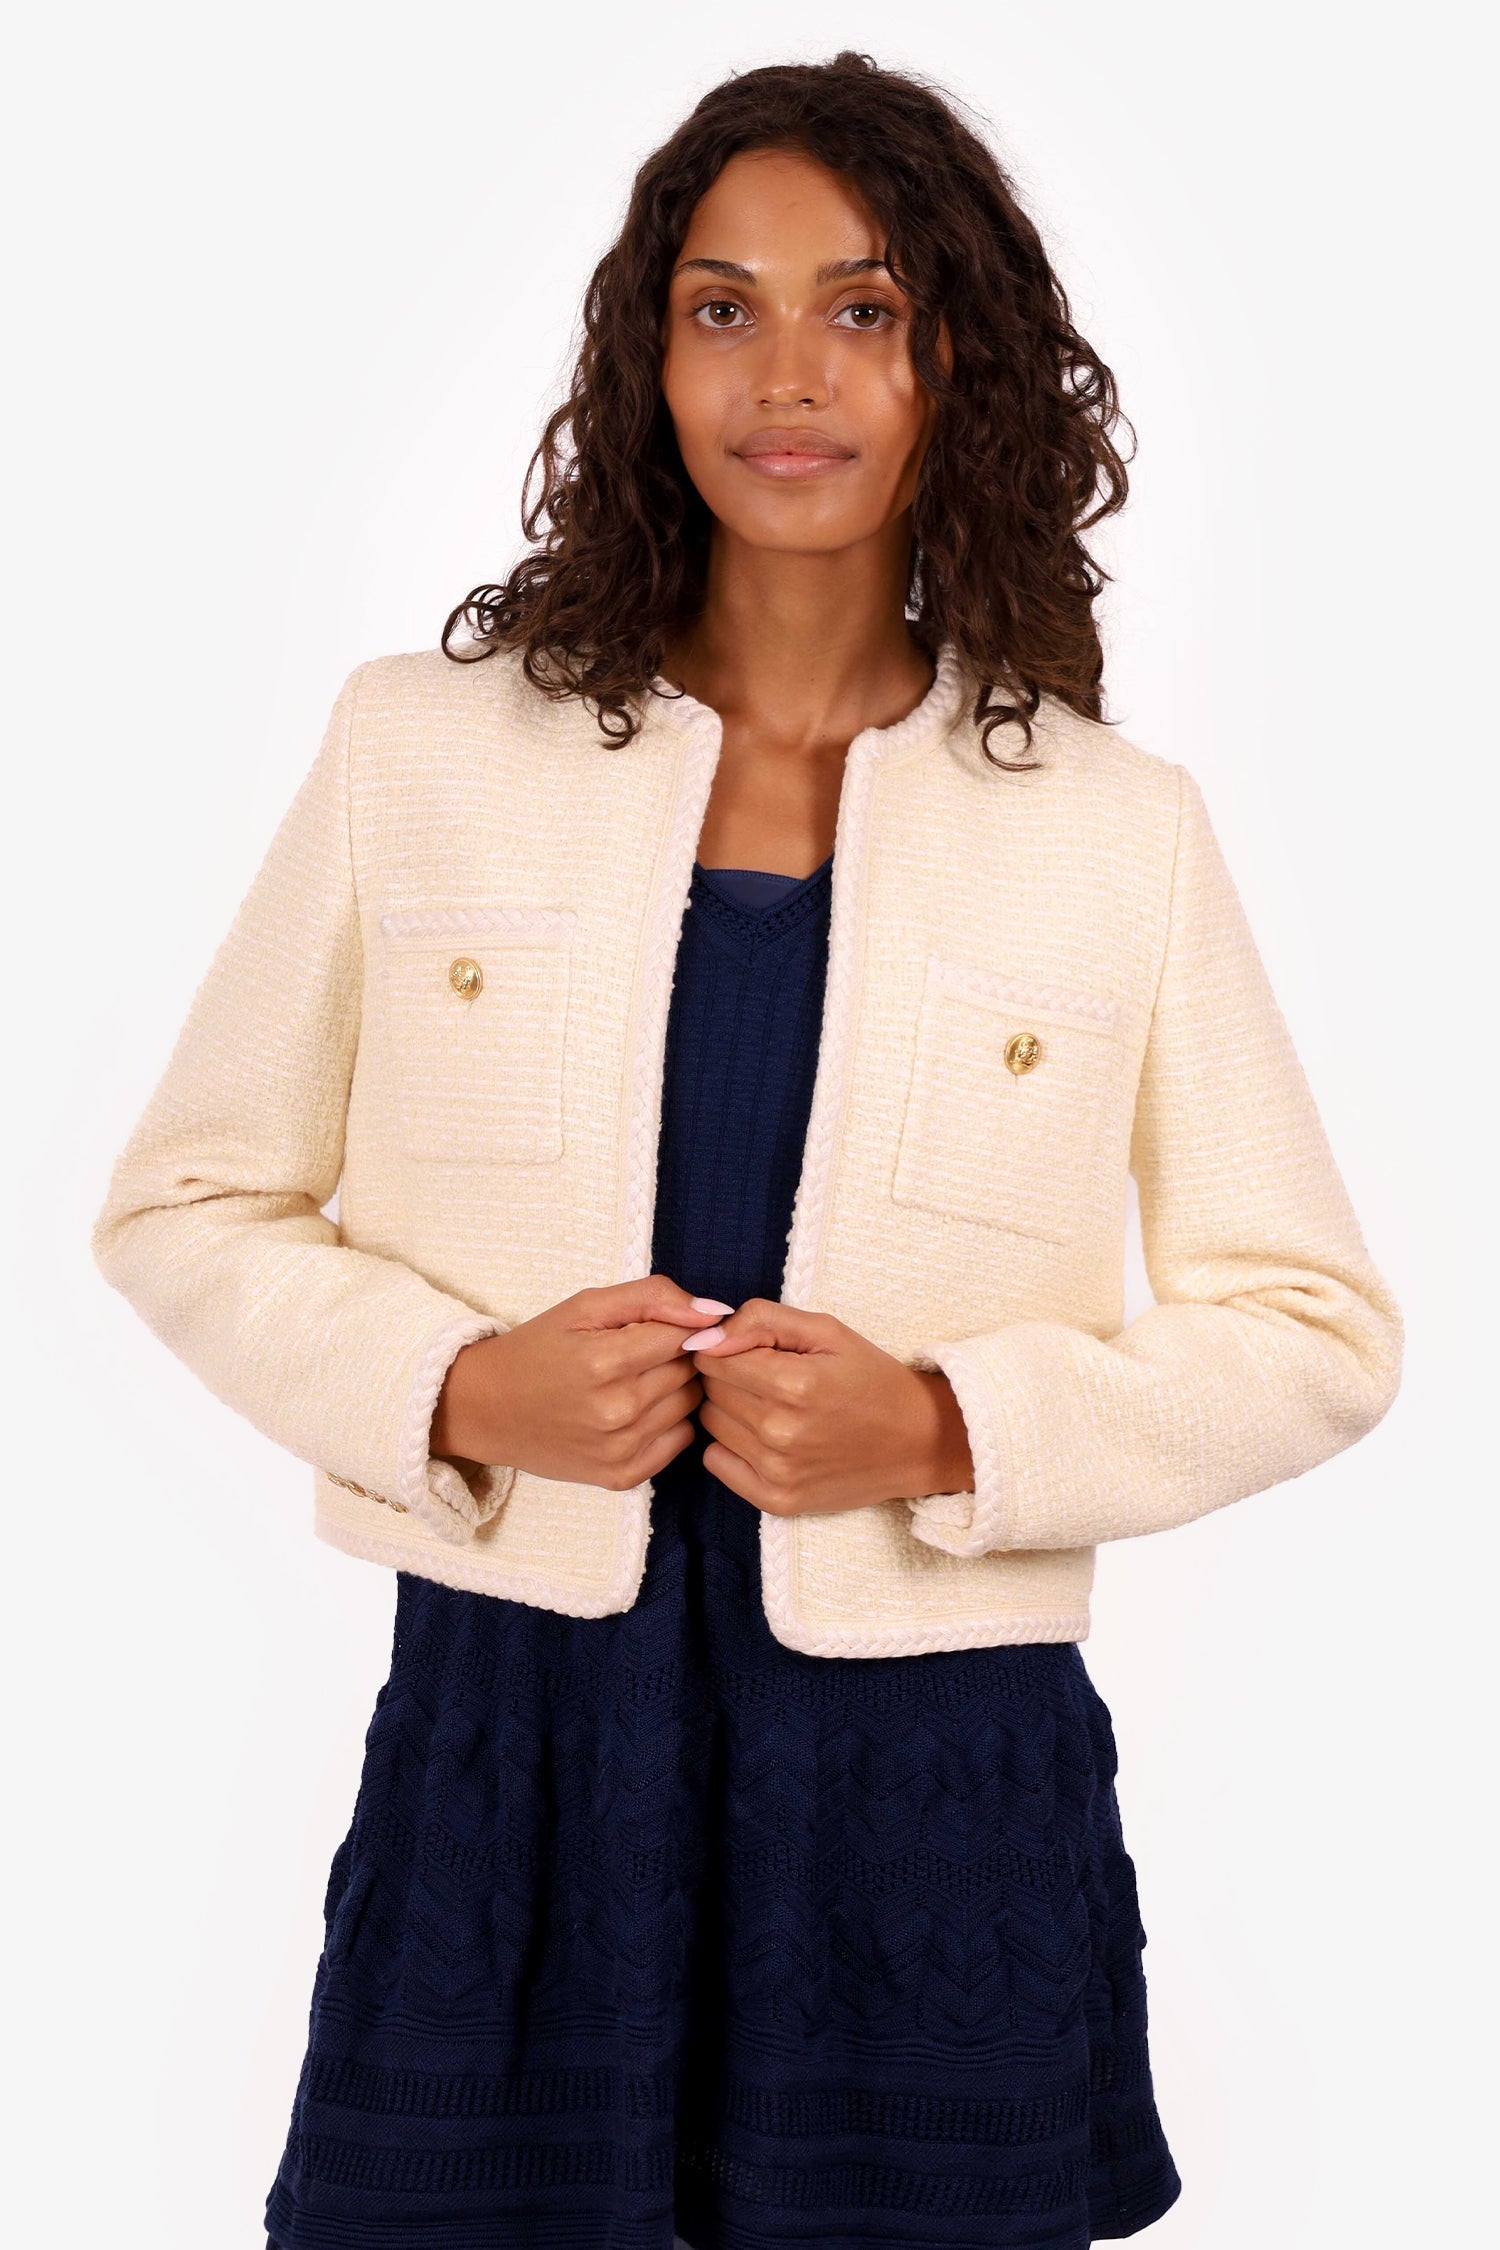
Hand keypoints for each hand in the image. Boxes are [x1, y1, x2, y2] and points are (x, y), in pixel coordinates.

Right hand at [430, 1274, 733, 1489]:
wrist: (487, 1409)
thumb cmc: (538, 1349)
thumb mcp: (584, 1307)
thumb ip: (652, 1297)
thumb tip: (714, 1311)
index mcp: (603, 1360)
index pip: (684, 1335)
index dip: (678, 1325)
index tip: (658, 1326)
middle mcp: (615, 1410)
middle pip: (690, 1370)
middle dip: (676, 1355)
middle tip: (639, 1353)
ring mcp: (619, 1448)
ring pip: (690, 1404)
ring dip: (674, 1388)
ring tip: (635, 1379)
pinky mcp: (621, 1476)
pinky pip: (681, 1440)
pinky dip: (668, 1422)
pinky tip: (636, 1411)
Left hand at [691, 1298, 974, 1516]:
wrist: (919, 1441)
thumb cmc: (872, 1379)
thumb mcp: (827, 1330)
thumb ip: (761, 1320)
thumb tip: (706, 1337)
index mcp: (793, 1383)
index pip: (711, 1356)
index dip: (728, 1348)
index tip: (757, 1352)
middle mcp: (780, 1431)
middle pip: (709, 1390)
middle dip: (730, 1376)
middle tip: (771, 1379)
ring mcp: (778, 1471)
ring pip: (711, 1424)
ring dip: (732, 1410)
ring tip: (775, 1408)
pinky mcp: (777, 1501)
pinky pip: (717, 1463)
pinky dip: (731, 1447)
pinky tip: (766, 1439)